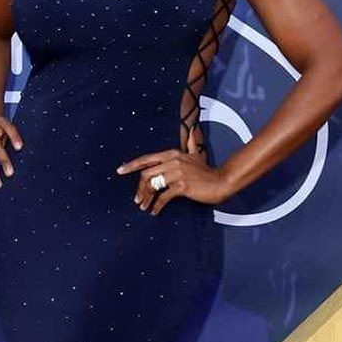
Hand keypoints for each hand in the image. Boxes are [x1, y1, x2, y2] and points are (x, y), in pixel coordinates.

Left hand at [115, 136, 233, 215]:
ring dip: (146, 198)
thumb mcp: (197, 154)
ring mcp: (178, 173)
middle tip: (137, 200)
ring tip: (144, 207)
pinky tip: (155, 211)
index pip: (147, 158)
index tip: (120, 170)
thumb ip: (192, 143)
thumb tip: (192, 130)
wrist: (221, 181)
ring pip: (153, 185)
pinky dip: (157, 205)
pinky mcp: (182, 185)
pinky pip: (163, 196)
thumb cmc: (207, 171)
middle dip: (139, 189)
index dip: (132, 165)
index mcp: (173, 154)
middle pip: (147, 174)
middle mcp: (173, 161)